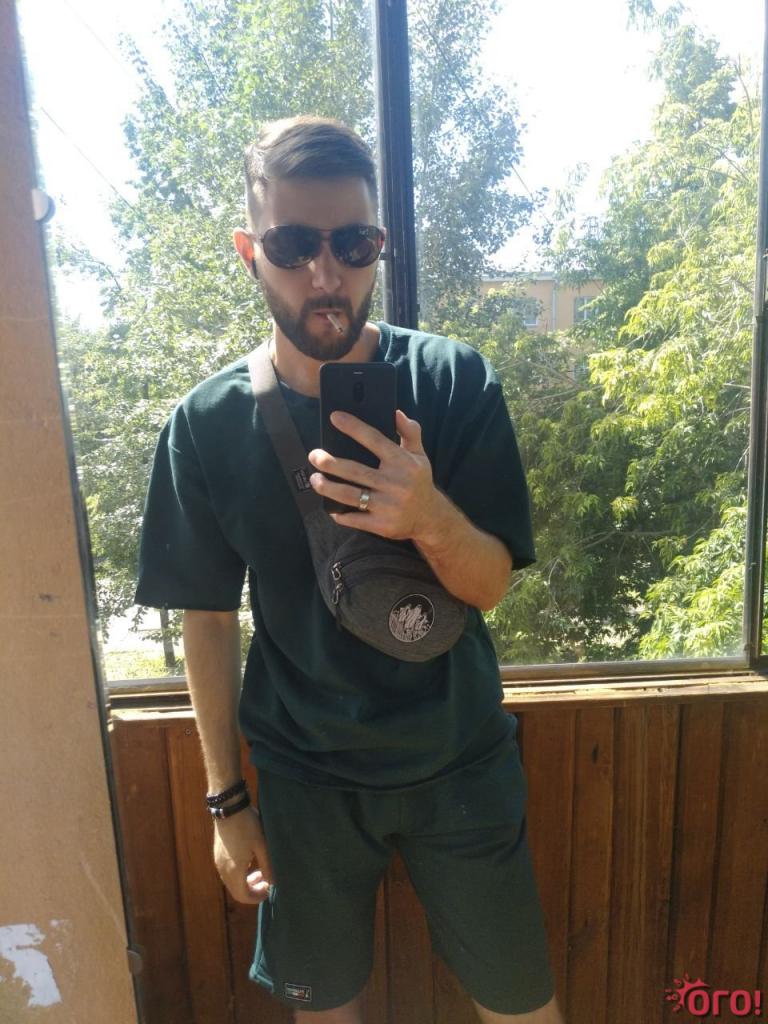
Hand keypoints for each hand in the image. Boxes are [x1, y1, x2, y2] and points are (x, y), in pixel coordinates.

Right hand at [212, 805, 273, 904]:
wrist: (229, 808)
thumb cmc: (247, 826)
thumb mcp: (262, 846)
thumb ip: (268, 866)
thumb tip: (273, 883)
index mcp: (234, 870)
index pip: (243, 896)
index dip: (256, 897)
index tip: (268, 890)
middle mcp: (223, 870)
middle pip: (237, 891)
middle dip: (252, 891)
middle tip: (266, 882)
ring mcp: (218, 862)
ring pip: (232, 882)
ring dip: (246, 882)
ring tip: (260, 872)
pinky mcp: (218, 855)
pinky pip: (228, 873)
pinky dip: (239, 874)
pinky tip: (250, 862)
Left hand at [308, 409, 438, 540]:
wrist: (429, 518)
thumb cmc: (418, 482)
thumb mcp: (419, 455)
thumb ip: (409, 432)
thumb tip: (395, 412)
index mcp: (403, 463)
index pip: (375, 440)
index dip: (354, 428)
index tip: (335, 417)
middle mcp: (395, 483)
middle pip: (355, 471)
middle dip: (330, 463)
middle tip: (314, 456)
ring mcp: (387, 505)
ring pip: (350, 495)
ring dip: (328, 487)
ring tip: (315, 480)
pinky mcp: (381, 525)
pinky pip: (354, 519)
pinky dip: (339, 514)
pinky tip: (330, 507)